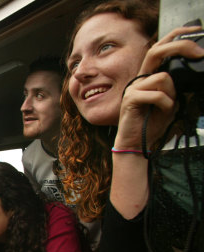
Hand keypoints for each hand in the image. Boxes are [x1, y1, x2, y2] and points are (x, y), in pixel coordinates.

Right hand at [116, 26, 203, 149]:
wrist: (136, 143)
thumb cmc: (151, 123)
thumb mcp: (171, 101)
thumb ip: (176, 86)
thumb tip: (190, 72)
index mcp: (148, 77)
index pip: (159, 48)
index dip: (176, 36)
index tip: (196, 32)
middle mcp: (139, 79)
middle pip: (156, 51)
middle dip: (180, 46)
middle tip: (199, 53)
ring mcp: (133, 88)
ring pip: (163, 77)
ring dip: (172, 94)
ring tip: (166, 107)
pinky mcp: (131, 99)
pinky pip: (157, 94)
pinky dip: (165, 104)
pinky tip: (161, 112)